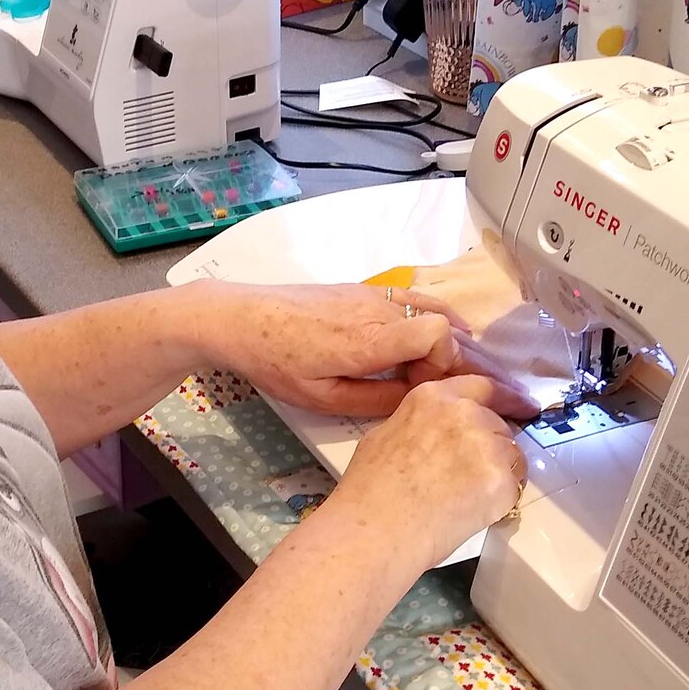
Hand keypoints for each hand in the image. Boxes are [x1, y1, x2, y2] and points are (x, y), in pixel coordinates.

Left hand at [196, 280, 532, 421]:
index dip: (445, 362)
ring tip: (438, 363)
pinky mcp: (363, 288)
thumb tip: (416, 400)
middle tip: (432, 383)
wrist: (242, 318)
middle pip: (442, 323)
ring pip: (431, 307)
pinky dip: (428, 318)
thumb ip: (376, 401)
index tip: (425, 386)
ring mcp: (372, 294)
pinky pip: (411, 298)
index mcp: (369, 339)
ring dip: (443, 336)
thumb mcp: (323, 399)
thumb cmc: (277, 362)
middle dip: (447, 356)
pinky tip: (422, 340)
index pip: (438, 333)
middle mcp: (377, 310)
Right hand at [340, 374, 525, 568]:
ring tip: (466, 498)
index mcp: (433, 398)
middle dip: (492, 447)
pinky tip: (471, 512)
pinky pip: (514, 487)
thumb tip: (432, 434)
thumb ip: (419, 424)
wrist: (376, 530)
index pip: (483, 386)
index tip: (523, 406)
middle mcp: (464, 414)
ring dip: (498, 473)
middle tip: (471, 476)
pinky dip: (500, 500)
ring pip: (511, 456)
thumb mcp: (384, 436)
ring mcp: (485, 446)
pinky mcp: (501, 480)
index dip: (507, 399)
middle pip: (498, 425)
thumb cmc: (368, 491)